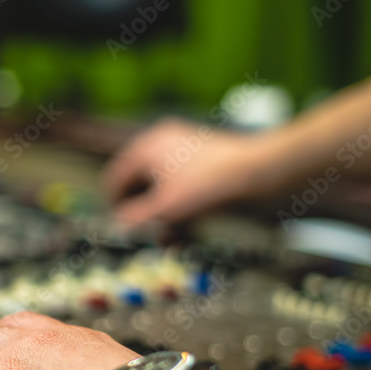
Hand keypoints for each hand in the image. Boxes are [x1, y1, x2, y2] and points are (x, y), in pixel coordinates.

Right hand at [105, 118, 274, 227]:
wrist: (256, 172)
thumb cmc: (207, 187)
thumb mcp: (164, 209)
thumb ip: (134, 218)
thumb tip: (117, 226)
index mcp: (145, 147)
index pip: (115, 178)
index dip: (115, 205)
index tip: (121, 226)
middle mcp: (160, 139)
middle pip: (138, 179)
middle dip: (142, 207)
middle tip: (147, 229)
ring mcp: (181, 142)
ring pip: (159, 180)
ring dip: (160, 206)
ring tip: (170, 230)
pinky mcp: (200, 150)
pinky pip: (178, 176)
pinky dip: (177, 197)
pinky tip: (188, 218)